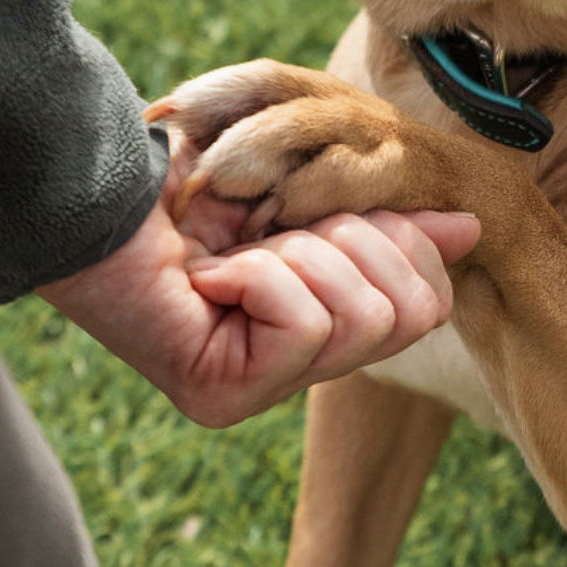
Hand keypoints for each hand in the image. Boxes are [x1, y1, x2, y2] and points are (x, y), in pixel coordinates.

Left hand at [38, 191, 478, 426]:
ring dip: (304, 254)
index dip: (401, 240)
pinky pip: (307, 325)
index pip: (427, 304)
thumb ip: (388, 218)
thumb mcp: (314, 192)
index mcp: (320, 315)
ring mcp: (258, 390)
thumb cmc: (189, 169)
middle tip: (277, 231)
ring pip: (365, 321)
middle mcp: (293, 364)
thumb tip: (472, 226)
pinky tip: (209, 276)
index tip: (333, 210)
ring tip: (237, 252)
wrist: (94, 182)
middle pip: (413, 314)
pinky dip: (263, 274)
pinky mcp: (223, 397)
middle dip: (356, 241)